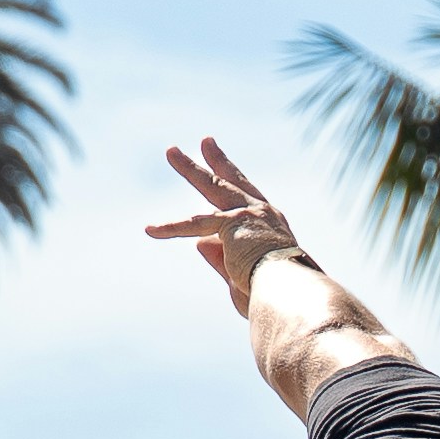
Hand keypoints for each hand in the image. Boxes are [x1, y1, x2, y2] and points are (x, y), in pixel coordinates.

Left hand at [145, 137, 303, 315]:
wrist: (288, 293)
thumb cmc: (272, 296)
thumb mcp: (241, 277)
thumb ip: (220, 260)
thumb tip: (197, 242)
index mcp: (272, 228)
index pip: (251, 201)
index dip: (237, 186)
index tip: (229, 173)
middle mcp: (263, 214)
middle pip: (234, 183)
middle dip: (217, 162)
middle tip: (206, 142)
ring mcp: (247, 214)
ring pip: (212, 188)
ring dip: (190, 169)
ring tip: (172, 152)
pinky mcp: (231, 223)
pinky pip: (195, 224)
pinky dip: (172, 228)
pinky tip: (151, 229)